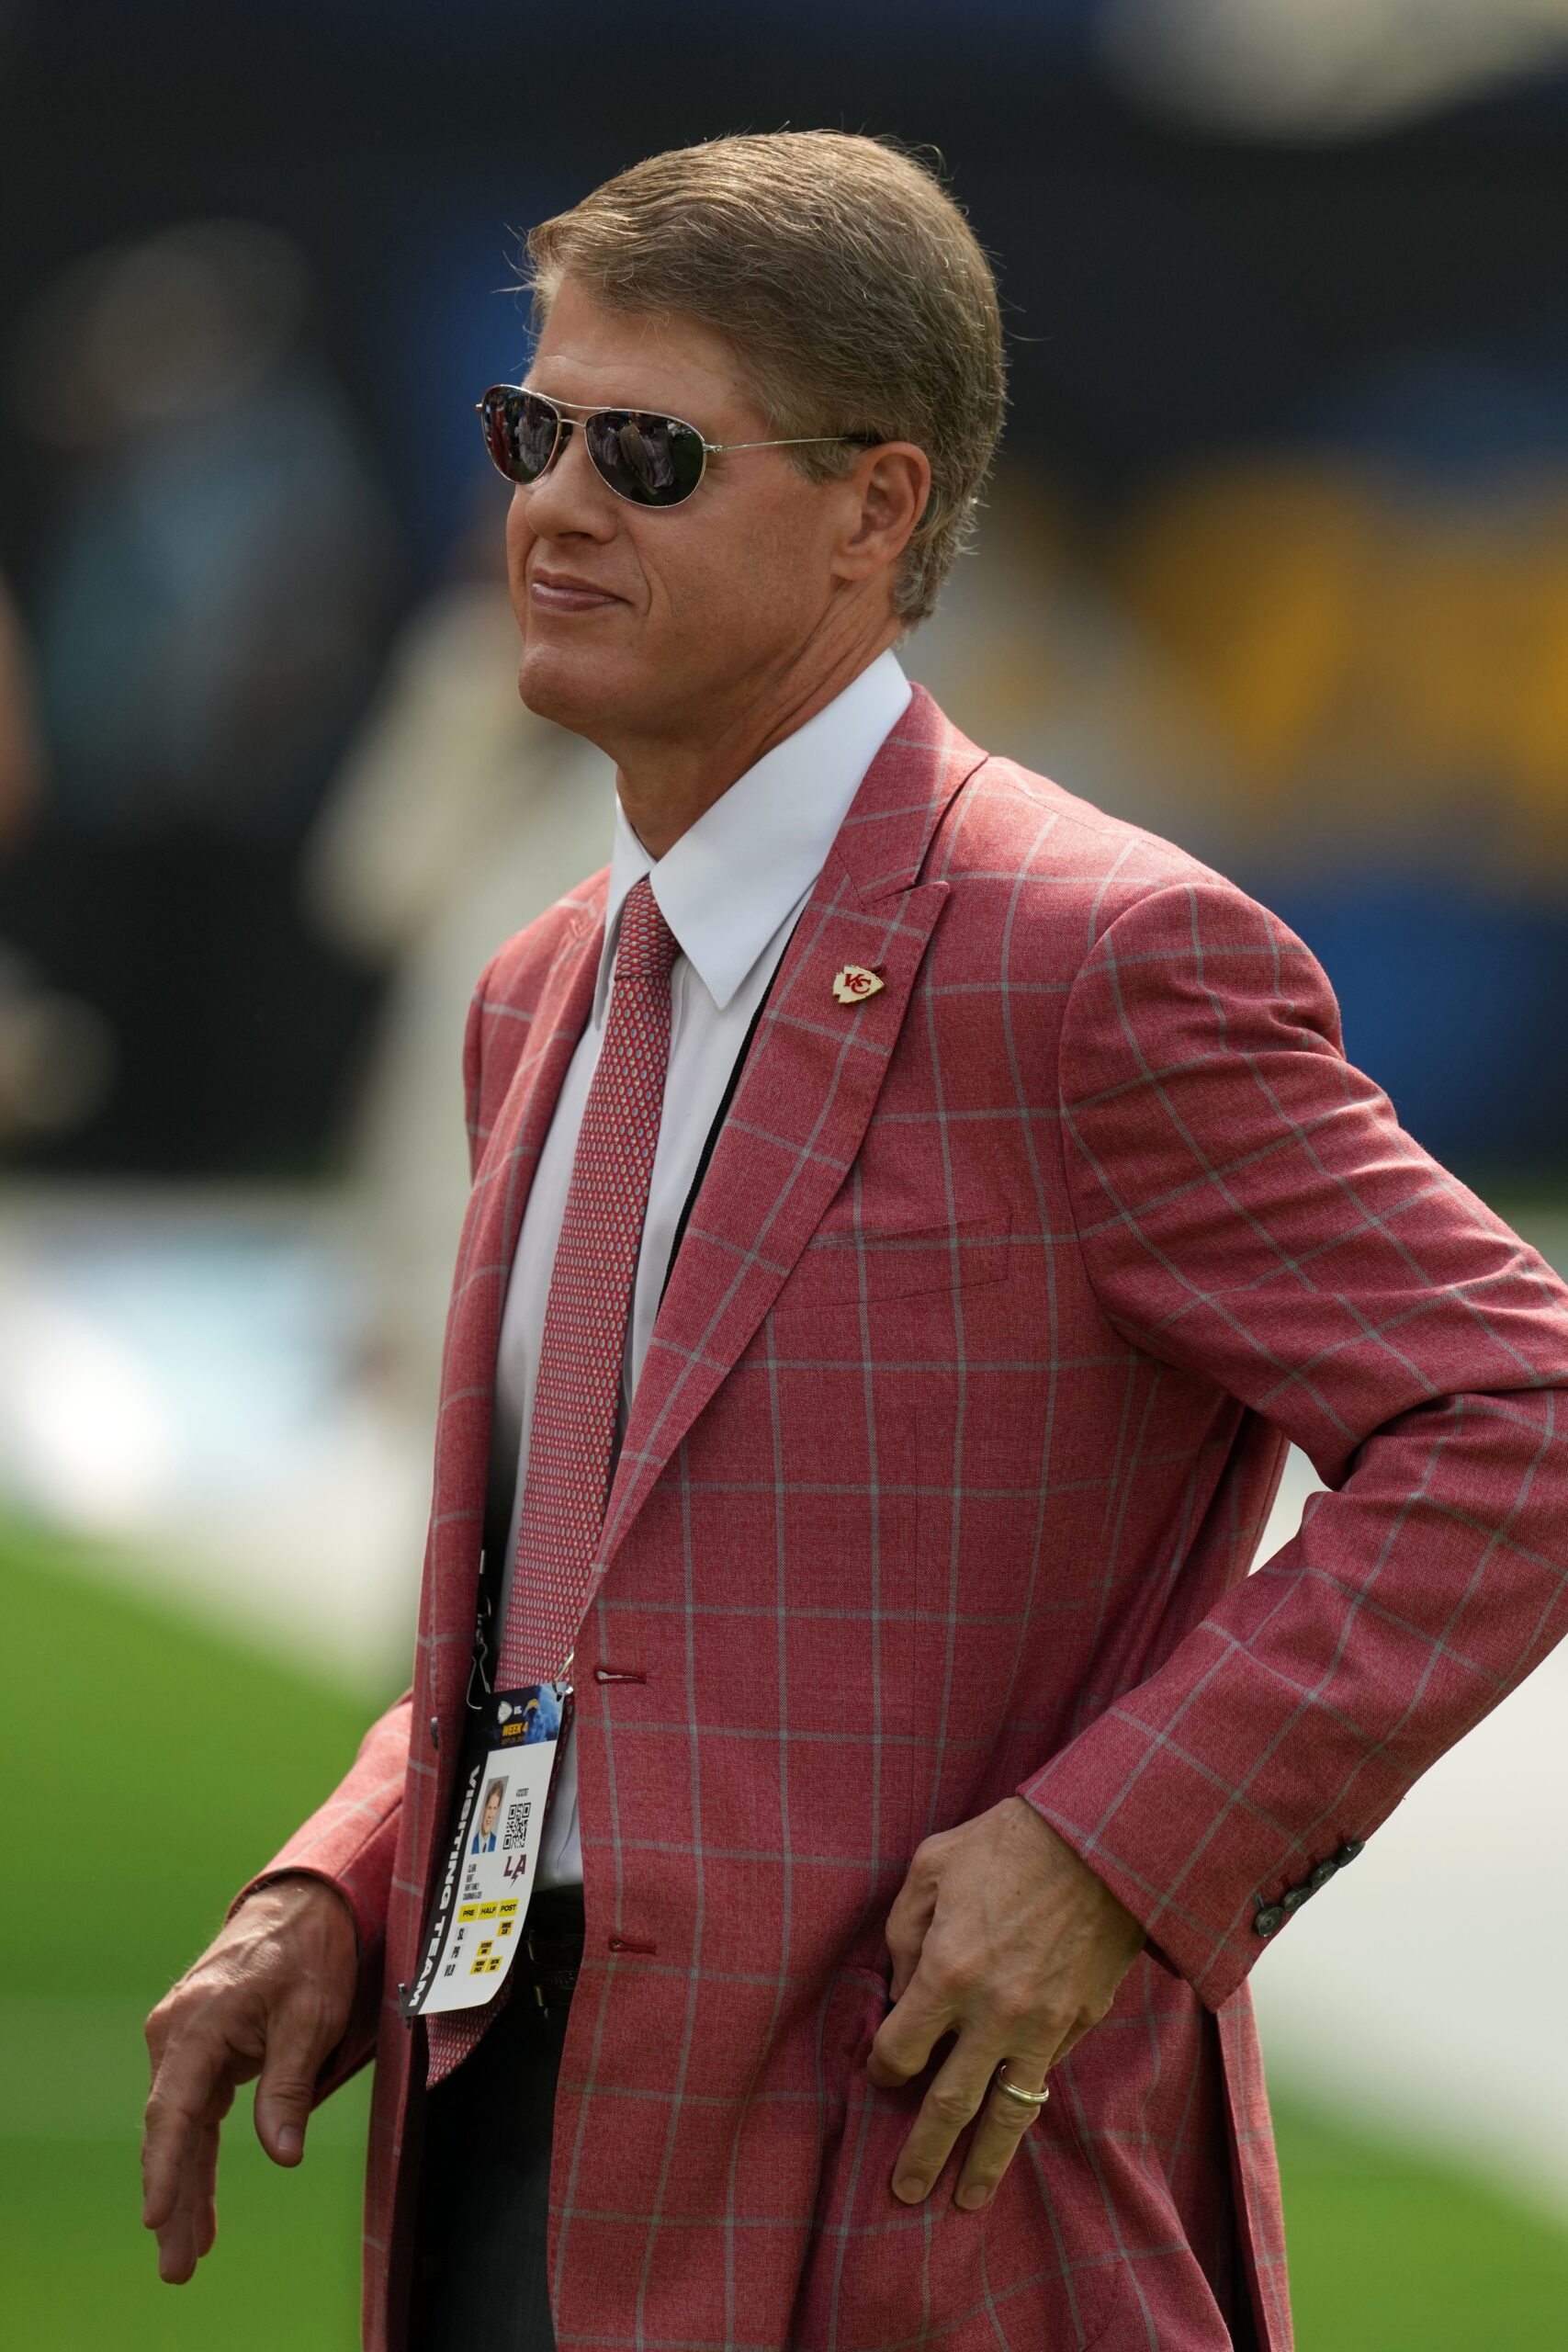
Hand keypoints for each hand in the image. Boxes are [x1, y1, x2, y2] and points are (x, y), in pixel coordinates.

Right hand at [141, 1875, 357, 2282]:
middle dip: (172, 2200)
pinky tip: (198, 2210)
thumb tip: (281, 2153)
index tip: (156, 2214)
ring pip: (181, 2129)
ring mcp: (184, 2043)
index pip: (174, 2107)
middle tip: (175, 2266)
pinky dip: (197, 2160)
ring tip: (185, 2255)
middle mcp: (177, 2034)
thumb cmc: (308, 1952)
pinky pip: (195, 2115)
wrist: (302, 1904)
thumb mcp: (311, 2016)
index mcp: (198, 2021)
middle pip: (172, 2130)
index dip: (165, 2166)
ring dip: (184, 2189)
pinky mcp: (202, 2052)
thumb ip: (289, 2084)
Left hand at [868, 1796, 1145, 2210]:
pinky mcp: (1081, 2021)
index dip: (885, 2066)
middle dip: (923, 2153)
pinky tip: (1015, 2111)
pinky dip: (1028, 2096)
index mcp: (947, 1974)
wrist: (1102, 1840)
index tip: (884, 2071)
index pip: (900, 2050)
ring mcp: (1043, 2025)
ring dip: (984, 2162)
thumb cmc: (1006, 1843)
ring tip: (966, 2198)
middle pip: (948, 2105)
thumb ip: (904, 1931)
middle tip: (904, 2191)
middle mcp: (992, 2014)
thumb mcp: (932, 1867)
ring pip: (1007, 2114)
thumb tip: (901, 1988)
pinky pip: (1046, 2071)